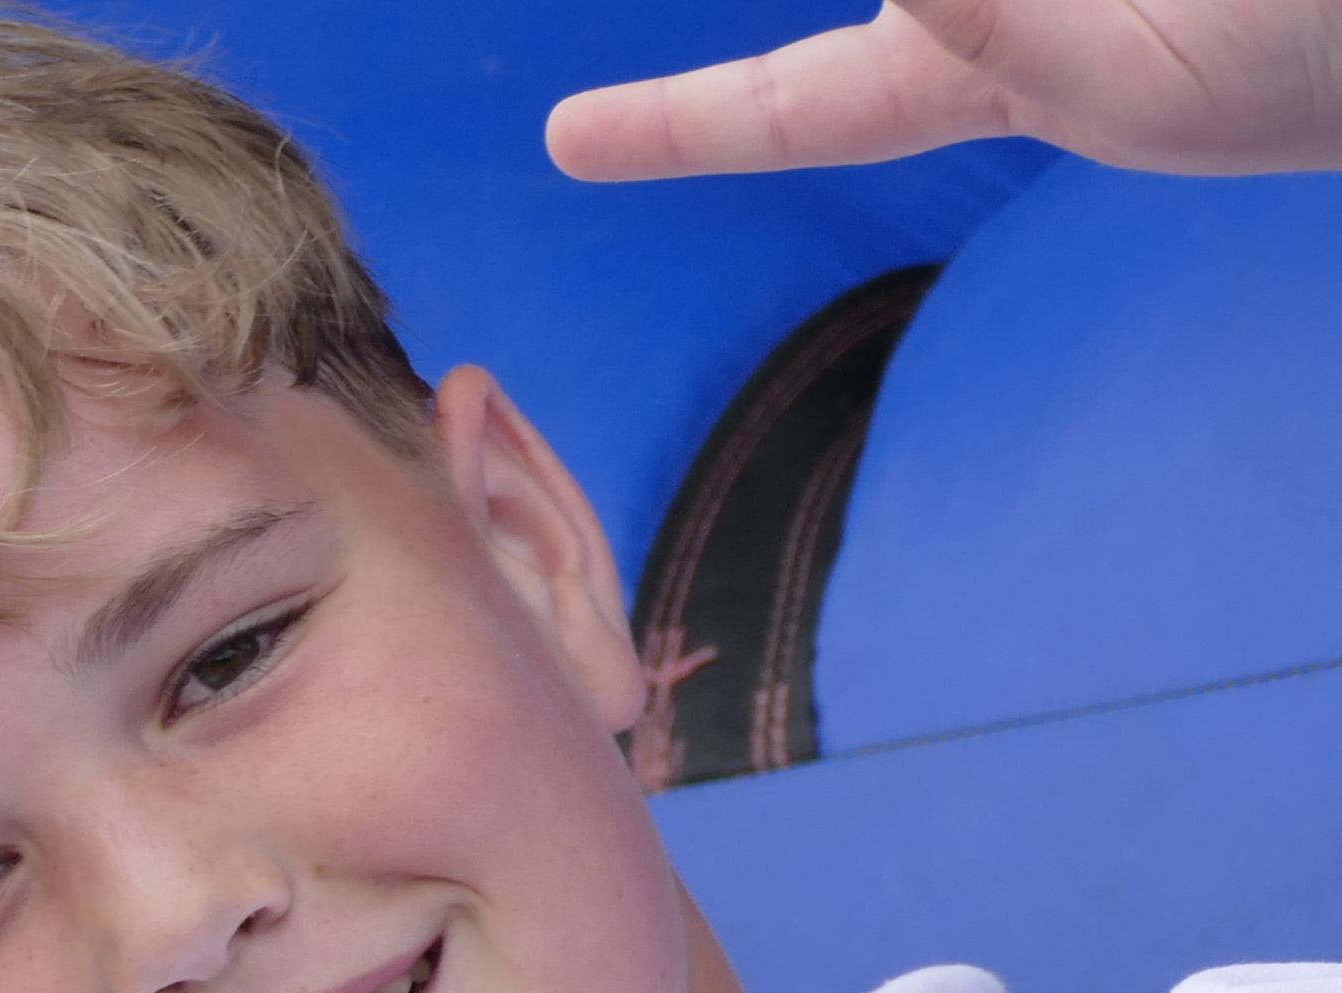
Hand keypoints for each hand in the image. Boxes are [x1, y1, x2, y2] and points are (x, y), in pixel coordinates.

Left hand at [553, 0, 1341, 178]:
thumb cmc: (1310, 60)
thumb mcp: (1131, 76)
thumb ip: (987, 25)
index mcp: (979, 67)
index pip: (795, 109)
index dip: (676, 126)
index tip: (560, 144)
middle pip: (873, 8)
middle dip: (857, 39)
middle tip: (698, 97)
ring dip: (958, 9)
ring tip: (1029, 25)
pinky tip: (1078, 10)